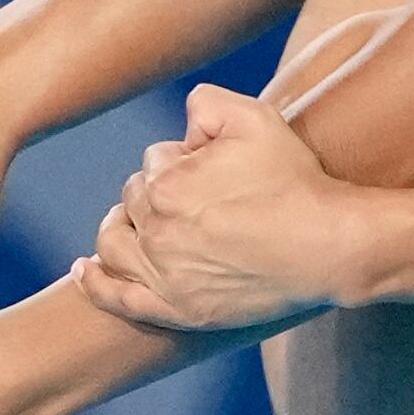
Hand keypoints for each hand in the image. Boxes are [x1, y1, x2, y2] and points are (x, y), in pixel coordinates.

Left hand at [77, 85, 362, 332]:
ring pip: (114, 244)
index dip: (184, 161)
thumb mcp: (255, 118)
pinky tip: (85, 270)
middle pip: (133, 201)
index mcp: (167, 184)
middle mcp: (156, 231)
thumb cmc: (295, 182)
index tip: (217, 171)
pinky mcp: (176, 311)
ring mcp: (163, 277)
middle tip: (202, 200)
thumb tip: (183, 124)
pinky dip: (95, 282)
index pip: (154, 162)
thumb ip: (206, 103)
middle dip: (157, 192)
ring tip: (132, 223)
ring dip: (119, 228)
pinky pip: (117, 298)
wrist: (328, 247)